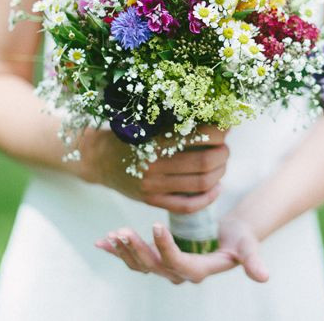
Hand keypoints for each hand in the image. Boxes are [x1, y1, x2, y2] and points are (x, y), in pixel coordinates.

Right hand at [75, 125, 229, 213]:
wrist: (97, 159)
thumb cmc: (128, 136)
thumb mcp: (147, 123)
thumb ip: (175, 122)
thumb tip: (214, 117)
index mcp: (154, 140)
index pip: (198, 136)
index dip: (219, 133)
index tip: (226, 127)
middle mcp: (154, 165)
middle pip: (205, 163)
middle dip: (223, 154)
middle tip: (225, 148)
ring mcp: (153, 186)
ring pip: (200, 184)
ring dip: (220, 173)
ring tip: (222, 164)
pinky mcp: (152, 201)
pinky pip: (187, 206)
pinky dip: (208, 198)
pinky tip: (216, 188)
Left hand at [94, 216, 268, 283]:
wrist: (230, 237)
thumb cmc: (240, 239)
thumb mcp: (249, 246)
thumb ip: (253, 260)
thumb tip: (264, 277)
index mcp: (199, 271)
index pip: (178, 263)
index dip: (165, 247)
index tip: (156, 224)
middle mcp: (180, 274)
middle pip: (154, 266)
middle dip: (136, 249)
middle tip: (122, 230)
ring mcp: (167, 269)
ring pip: (141, 265)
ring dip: (125, 251)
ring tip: (111, 235)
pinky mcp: (158, 259)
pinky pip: (135, 258)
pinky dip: (118, 251)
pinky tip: (101, 242)